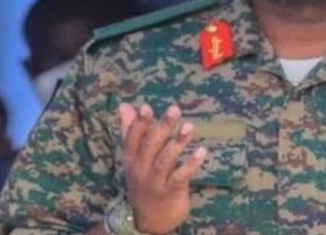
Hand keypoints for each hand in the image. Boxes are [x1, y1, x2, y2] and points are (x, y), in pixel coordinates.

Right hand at [118, 103, 206, 233]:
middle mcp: (140, 169)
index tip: (146, 107)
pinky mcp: (171, 192)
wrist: (149, 219)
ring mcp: (155, 182)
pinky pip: (180, 177)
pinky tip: (202, 152)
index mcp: (131, 159)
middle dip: (162, 127)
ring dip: (177, 143)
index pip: (132, 139)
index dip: (139, 124)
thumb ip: (129, 131)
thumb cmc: (143, 180)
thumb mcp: (133, 158)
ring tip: (190, 126)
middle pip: (150, 146)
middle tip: (175, 109)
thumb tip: (124, 105)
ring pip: (165, 160)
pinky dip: (190, 164)